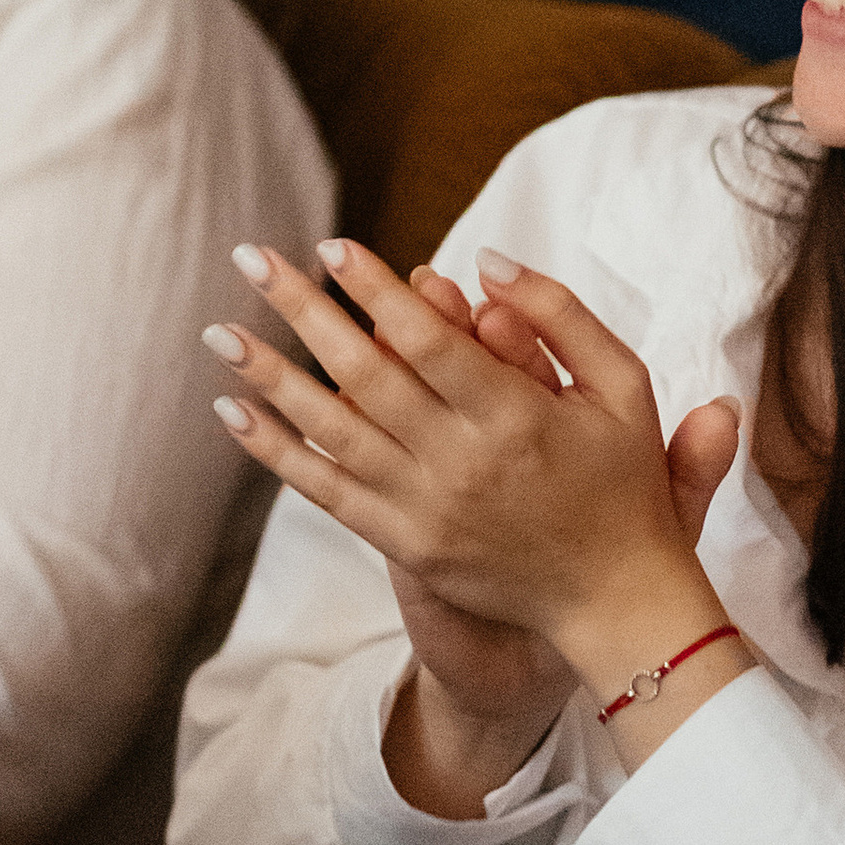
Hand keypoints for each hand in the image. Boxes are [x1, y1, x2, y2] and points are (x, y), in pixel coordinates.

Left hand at [210, 237, 725, 695]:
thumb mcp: (624, 384)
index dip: (374, 288)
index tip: (331, 244)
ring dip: (271, 377)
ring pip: (333, 431)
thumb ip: (559, 315)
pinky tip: (236, 413)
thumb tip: (486, 261)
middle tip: (252, 258)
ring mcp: (428, 509)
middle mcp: (463, 461)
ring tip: (221, 332)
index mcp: (517, 414)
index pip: (427, 337)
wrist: (614, 600)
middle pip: (365, 373)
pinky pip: (330, 492)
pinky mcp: (407, 545)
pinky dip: (279, 453)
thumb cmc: (623, 479)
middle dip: (303, 310)